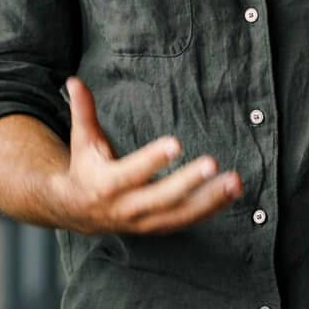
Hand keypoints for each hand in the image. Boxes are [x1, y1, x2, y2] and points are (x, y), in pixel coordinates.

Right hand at [46, 76, 239, 235]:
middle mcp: (125, 208)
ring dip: (210, 200)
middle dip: (188, 182)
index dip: (152, 160)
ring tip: (234, 181)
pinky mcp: (157, 228)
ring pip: (179, 215)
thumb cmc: (85, 168)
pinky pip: (188, 221)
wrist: (76, 211)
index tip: (175, 143)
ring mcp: (143, 222)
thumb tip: (74, 81)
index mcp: (105, 184)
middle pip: (160, 198)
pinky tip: (232, 192)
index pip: (131, 172)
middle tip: (211, 163)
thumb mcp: (82, 140)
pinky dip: (211, 209)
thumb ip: (83, 111)